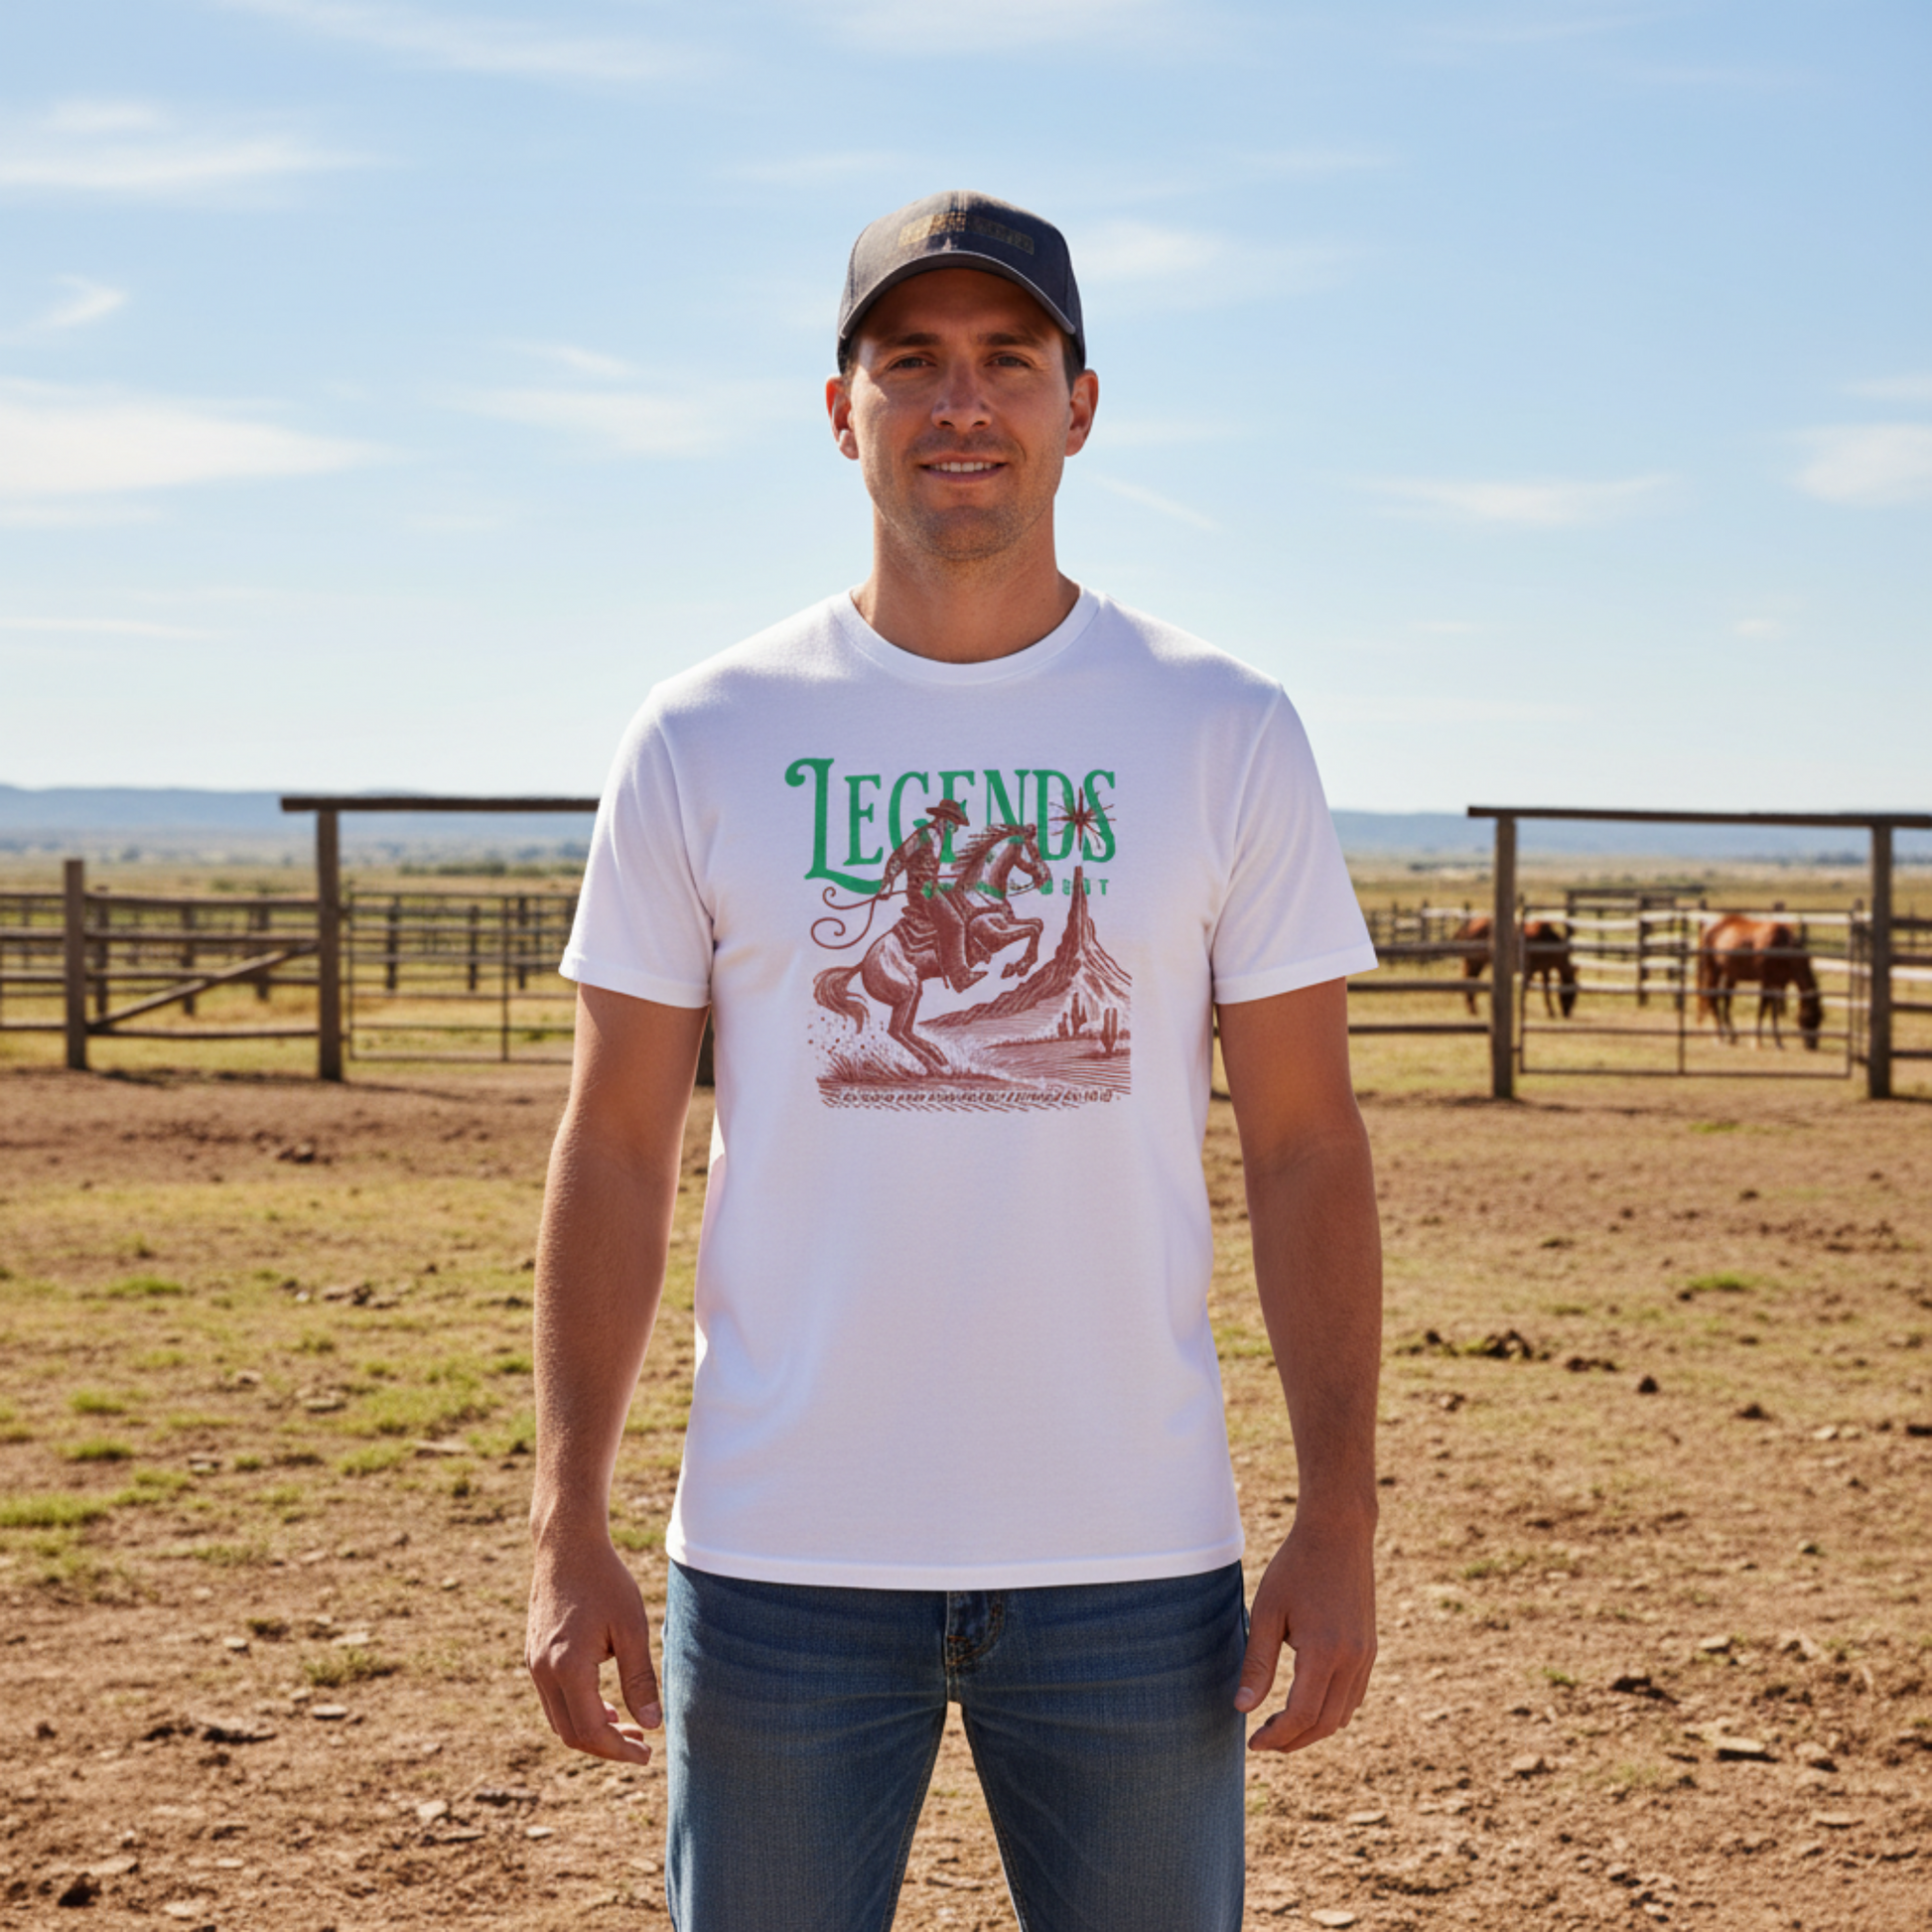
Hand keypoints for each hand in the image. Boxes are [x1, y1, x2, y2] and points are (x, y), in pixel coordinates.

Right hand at [526, 1532, 660, 1763]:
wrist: (566, 1545)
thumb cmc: (604, 1581)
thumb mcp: (631, 1627)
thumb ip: (639, 1678)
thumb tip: (652, 1725)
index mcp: (567, 1667)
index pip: (591, 1731)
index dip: (618, 1750)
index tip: (646, 1754)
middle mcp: (543, 1672)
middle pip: (571, 1733)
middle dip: (606, 1747)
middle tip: (641, 1746)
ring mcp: (534, 1665)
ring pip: (559, 1720)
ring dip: (591, 1732)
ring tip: (627, 1729)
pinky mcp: (533, 1656)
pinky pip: (553, 1700)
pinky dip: (578, 1711)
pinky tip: (605, 1707)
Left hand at [1234, 1511, 1376, 1753]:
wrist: (1339, 1533)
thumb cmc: (1295, 1567)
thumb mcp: (1267, 1612)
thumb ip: (1257, 1663)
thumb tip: (1242, 1709)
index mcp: (1326, 1652)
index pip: (1302, 1715)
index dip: (1277, 1736)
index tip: (1253, 1742)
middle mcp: (1354, 1660)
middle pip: (1325, 1724)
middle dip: (1294, 1740)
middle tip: (1263, 1741)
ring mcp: (1367, 1656)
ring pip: (1343, 1715)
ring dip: (1313, 1728)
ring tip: (1280, 1726)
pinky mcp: (1370, 1649)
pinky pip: (1353, 1696)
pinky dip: (1331, 1710)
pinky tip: (1306, 1703)